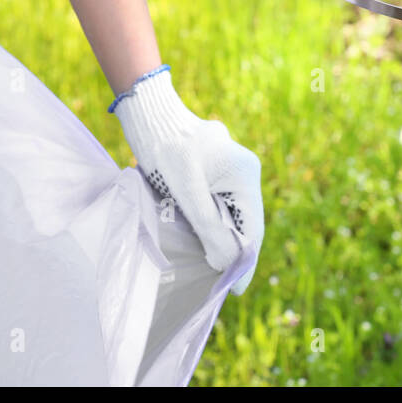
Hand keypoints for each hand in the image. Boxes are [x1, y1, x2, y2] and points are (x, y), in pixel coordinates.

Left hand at [113, 68, 263, 293]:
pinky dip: (210, 220)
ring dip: (219, 235)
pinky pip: (218, 201)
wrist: (149, 113)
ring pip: (229, 212)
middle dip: (231, 249)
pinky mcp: (214, 168)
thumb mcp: (187, 192)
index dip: (243, 260)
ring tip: (209, 264)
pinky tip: (198, 236)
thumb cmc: (167, 150)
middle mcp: (244, 170)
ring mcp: (230, 168)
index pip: (252, 227)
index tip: (235, 289)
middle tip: (218, 280)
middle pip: (242, 220)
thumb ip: (208, 227)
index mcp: (245, 174)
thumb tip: (225, 262)